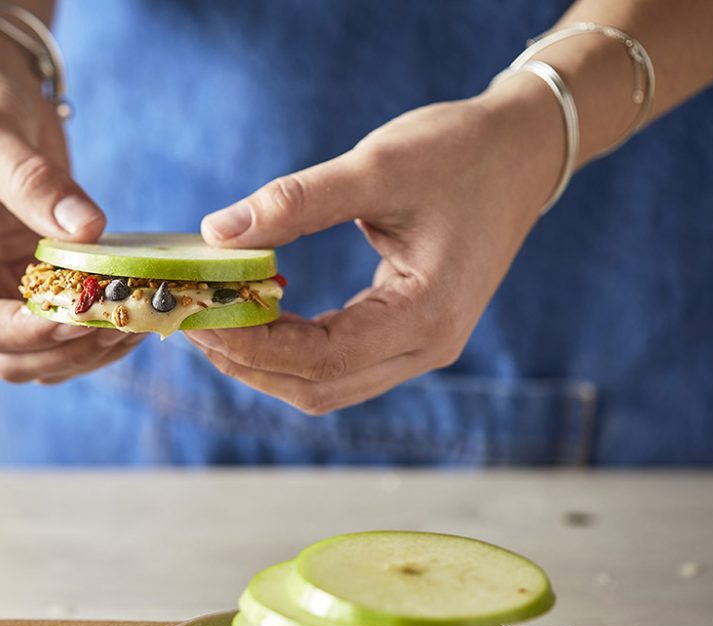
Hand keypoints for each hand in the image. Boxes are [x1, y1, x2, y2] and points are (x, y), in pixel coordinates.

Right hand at [0, 38, 143, 383]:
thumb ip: (32, 185)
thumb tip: (89, 231)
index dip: (26, 333)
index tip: (79, 320)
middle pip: (8, 356)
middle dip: (66, 349)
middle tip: (123, 324)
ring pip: (41, 353)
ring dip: (89, 347)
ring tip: (143, 318)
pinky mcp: (31, 278)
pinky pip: (65, 322)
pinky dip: (99, 324)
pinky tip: (140, 305)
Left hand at [185, 77, 563, 413]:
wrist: (522, 150)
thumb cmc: (461, 152)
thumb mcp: (378, 166)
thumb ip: (297, 202)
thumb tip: (218, 232)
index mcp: (427, 317)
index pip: (321, 359)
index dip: (250, 346)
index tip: (197, 315)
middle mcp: (427, 347)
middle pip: (318, 388)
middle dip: (248, 361)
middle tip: (190, 319)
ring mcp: (421, 346)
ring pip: (326, 384)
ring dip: (265, 361)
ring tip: (214, 317)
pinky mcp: (409, 333)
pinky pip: (339, 361)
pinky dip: (291, 347)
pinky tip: (257, 310)